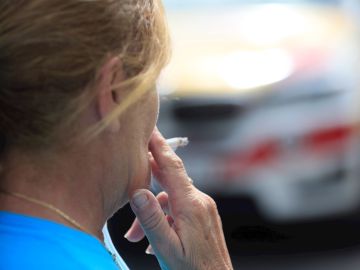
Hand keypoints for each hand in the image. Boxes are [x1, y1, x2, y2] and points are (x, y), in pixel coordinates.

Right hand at [125, 128, 232, 269]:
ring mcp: (203, 208)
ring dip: (152, 211)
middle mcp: (199, 201)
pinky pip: (179, 207)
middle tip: (132, 167)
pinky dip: (164, 217)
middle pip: (169, 178)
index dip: (158, 145)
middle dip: (148, 175)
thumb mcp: (167, 248)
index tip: (149, 128)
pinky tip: (154, 238)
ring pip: (171, 198)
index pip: (171, 166)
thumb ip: (152, 219)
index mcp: (190, 205)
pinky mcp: (203, 215)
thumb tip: (138, 192)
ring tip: (135, 236)